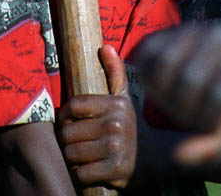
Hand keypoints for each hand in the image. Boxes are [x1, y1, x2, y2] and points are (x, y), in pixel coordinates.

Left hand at [57, 44, 137, 188]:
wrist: (154, 157)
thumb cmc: (132, 125)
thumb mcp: (124, 97)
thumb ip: (114, 72)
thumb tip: (105, 46)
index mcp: (115, 104)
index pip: (74, 105)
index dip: (66, 115)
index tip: (70, 121)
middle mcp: (116, 124)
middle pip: (69, 133)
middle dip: (68, 139)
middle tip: (76, 141)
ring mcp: (115, 148)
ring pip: (72, 153)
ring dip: (71, 158)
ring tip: (81, 154)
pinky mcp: (114, 171)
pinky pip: (80, 173)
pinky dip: (79, 174)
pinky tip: (87, 169)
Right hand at [135, 25, 220, 166]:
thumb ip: (211, 150)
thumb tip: (177, 157)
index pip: (220, 95)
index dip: (209, 119)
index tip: (211, 123)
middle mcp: (220, 38)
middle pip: (191, 78)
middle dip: (184, 108)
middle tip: (187, 115)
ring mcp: (192, 30)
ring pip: (166, 61)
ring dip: (163, 93)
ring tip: (173, 101)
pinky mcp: (166, 31)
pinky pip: (147, 54)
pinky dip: (147, 77)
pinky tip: (160, 88)